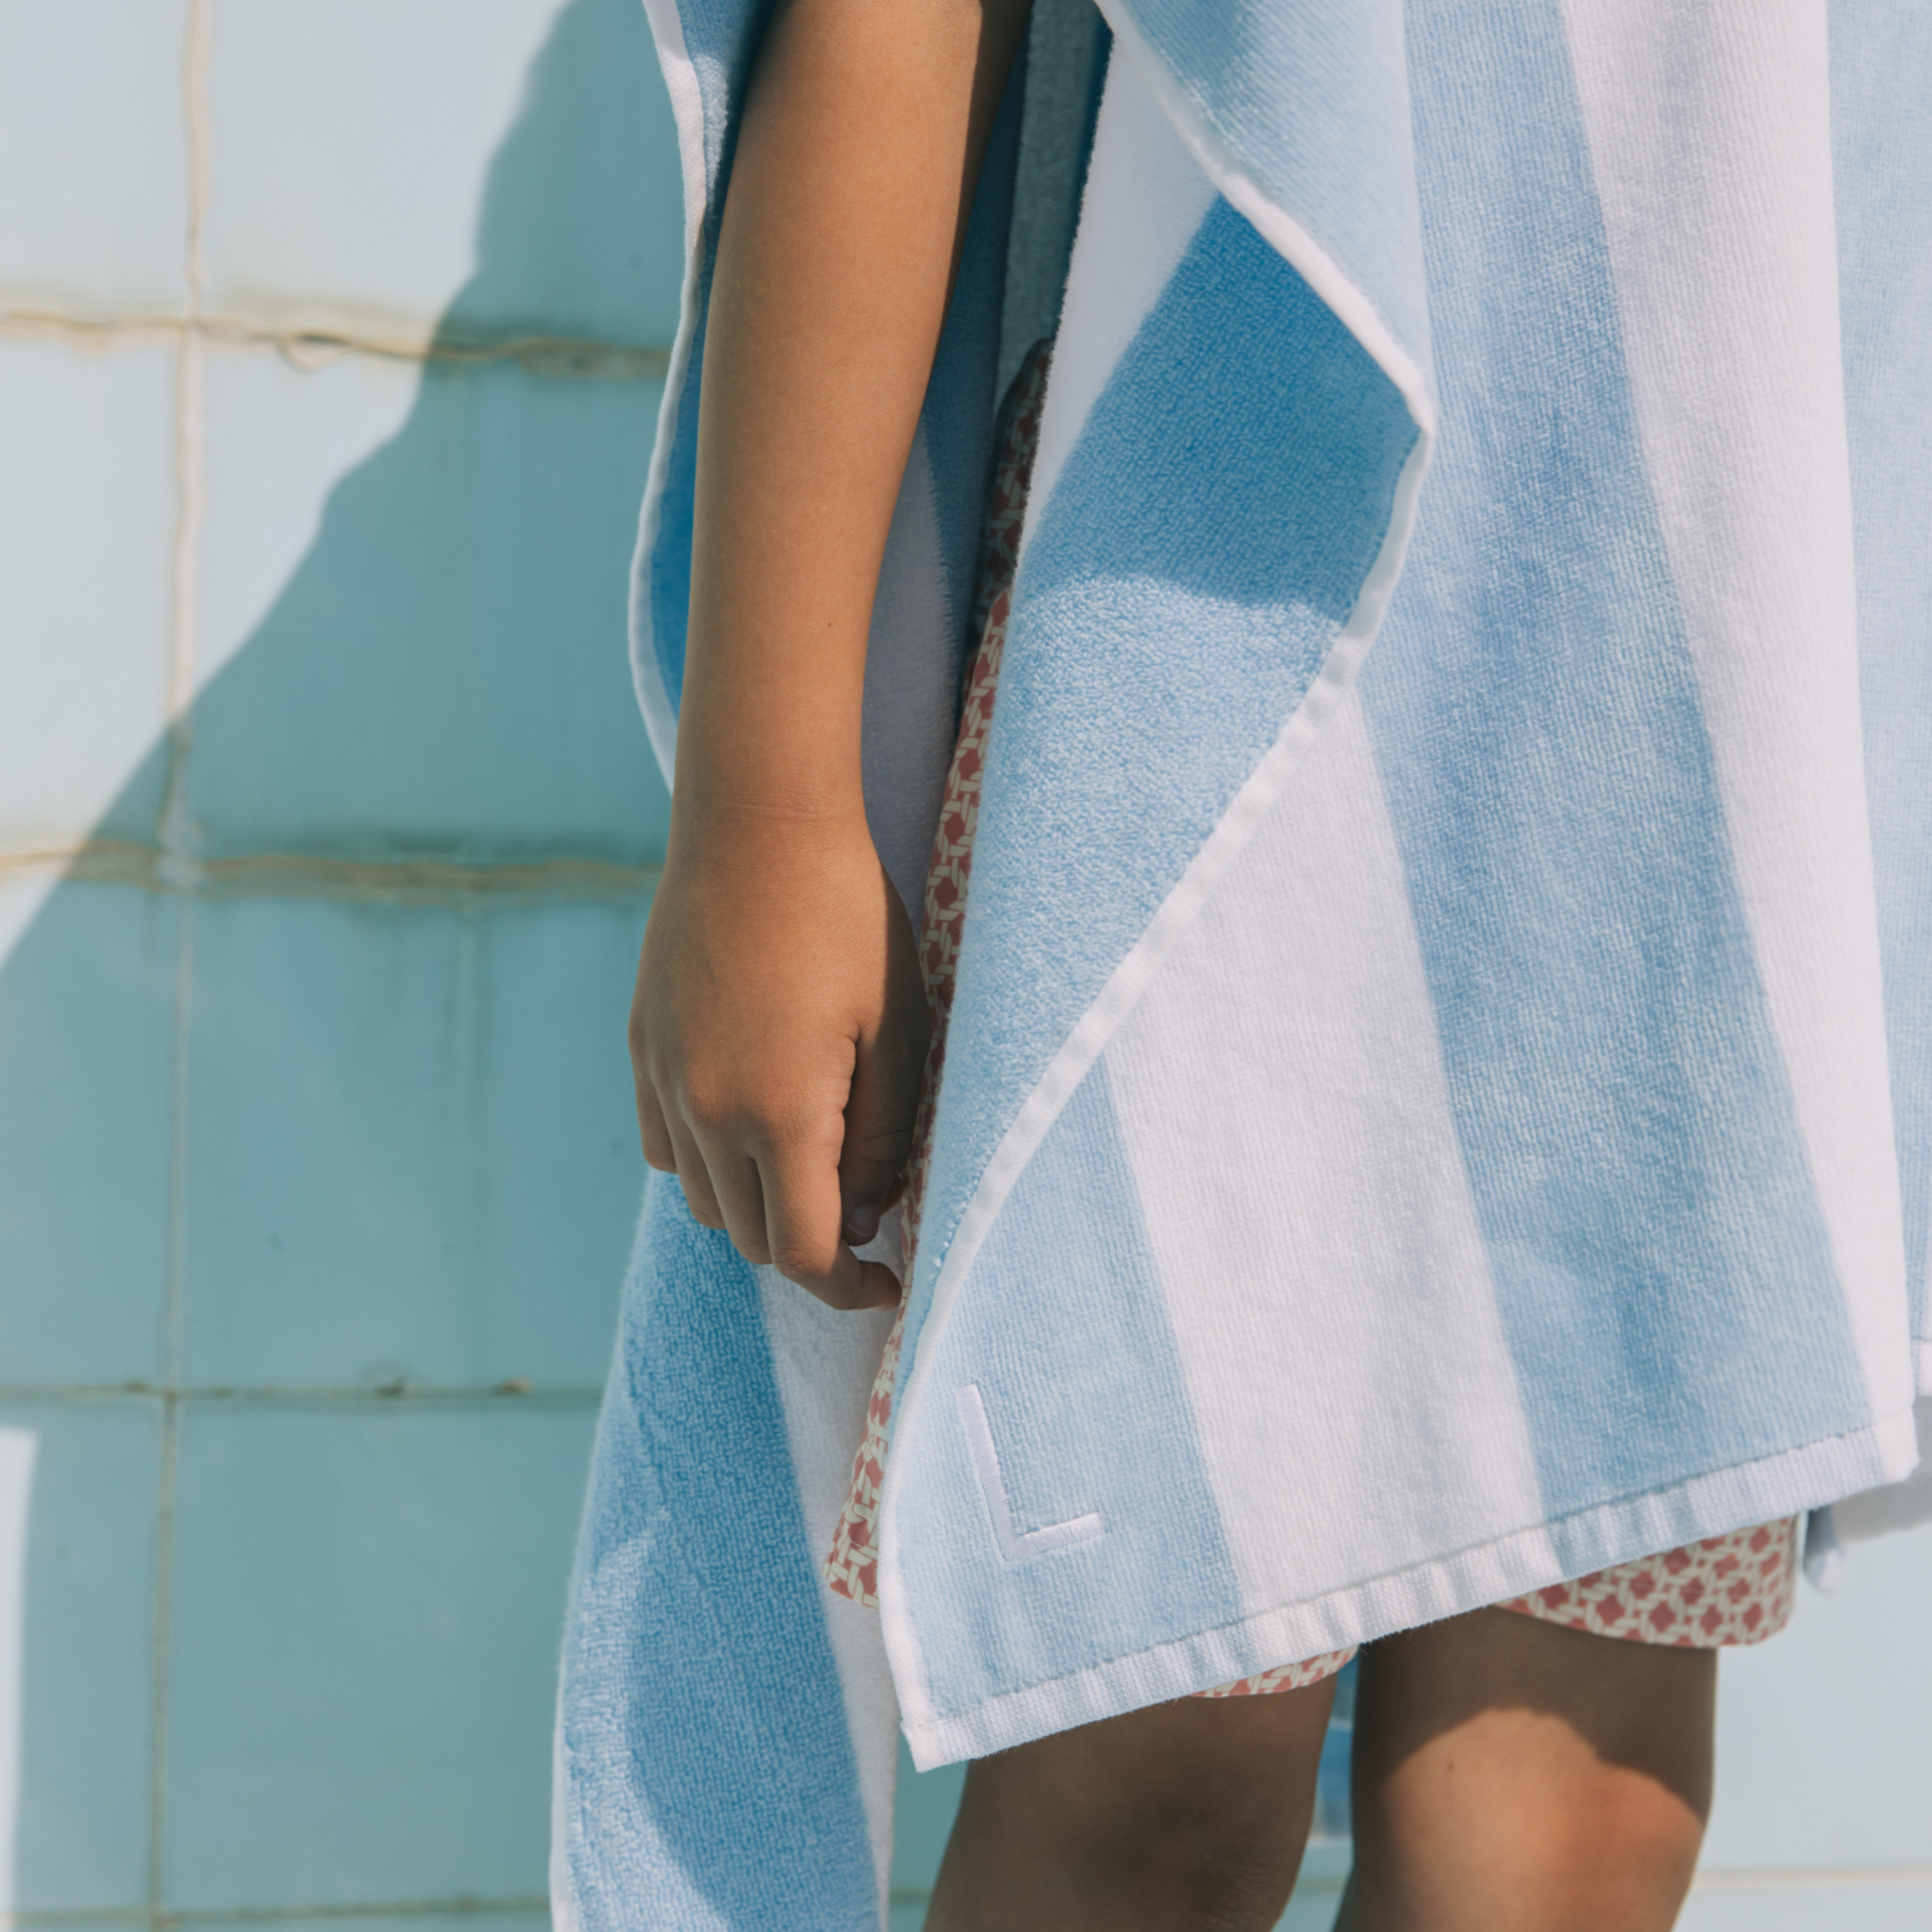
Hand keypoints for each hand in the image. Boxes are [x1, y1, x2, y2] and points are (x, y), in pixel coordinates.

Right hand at [629, 805, 928, 1308]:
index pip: (803, 1252)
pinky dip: (708, 1163)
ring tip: (814, 1169)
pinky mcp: (643, 1046)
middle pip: (751, 1237)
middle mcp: (705, 1110)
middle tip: (866, 1216)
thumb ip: (880, 1137)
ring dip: (758, 1209)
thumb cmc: (848, 919)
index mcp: (777, 1113)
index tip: (889, 1284)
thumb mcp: (897, 1031)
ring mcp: (663, 1079)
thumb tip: (863, 1212)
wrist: (757, 822)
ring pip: (704, 1199)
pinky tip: (750, 1128)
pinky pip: (667, 1145)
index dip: (849, 1287)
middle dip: (811, 1248)